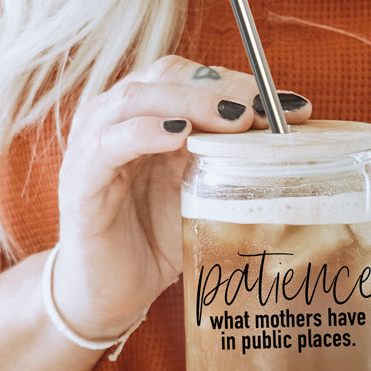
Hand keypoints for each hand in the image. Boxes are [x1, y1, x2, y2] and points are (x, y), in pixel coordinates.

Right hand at [52, 55, 311, 341]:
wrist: (111, 294)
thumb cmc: (156, 237)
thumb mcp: (204, 191)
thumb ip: (232, 160)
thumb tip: (292, 140)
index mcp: (147, 113)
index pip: (193, 76)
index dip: (242, 82)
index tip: (292, 106)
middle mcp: (116, 118)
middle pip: (167, 76)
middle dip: (222, 88)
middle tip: (265, 110)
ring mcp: (92, 144)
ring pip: (137, 99)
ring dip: (191, 103)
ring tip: (234, 119)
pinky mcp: (79, 181)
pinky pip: (110, 143)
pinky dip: (146, 132)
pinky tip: (179, 137)